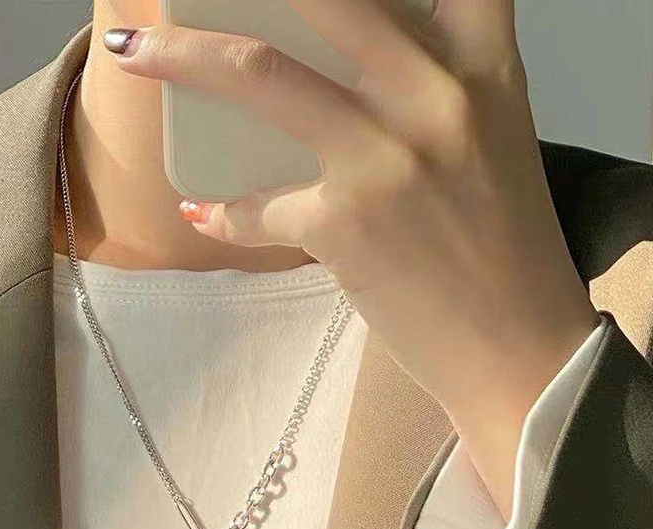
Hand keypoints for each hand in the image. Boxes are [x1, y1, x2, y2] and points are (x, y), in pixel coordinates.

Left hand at [108, 0, 600, 518]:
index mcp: (483, 73)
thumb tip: (358, 82)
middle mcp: (435, 98)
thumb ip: (438, 100)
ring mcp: (384, 160)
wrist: (520, 351)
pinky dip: (224, 211)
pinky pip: (257, 205)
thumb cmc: (509, 258)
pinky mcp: (344, 225)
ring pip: (258, 73)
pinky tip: (204, 212)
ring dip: (179, 57)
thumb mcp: (493, 150)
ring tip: (133, 54)